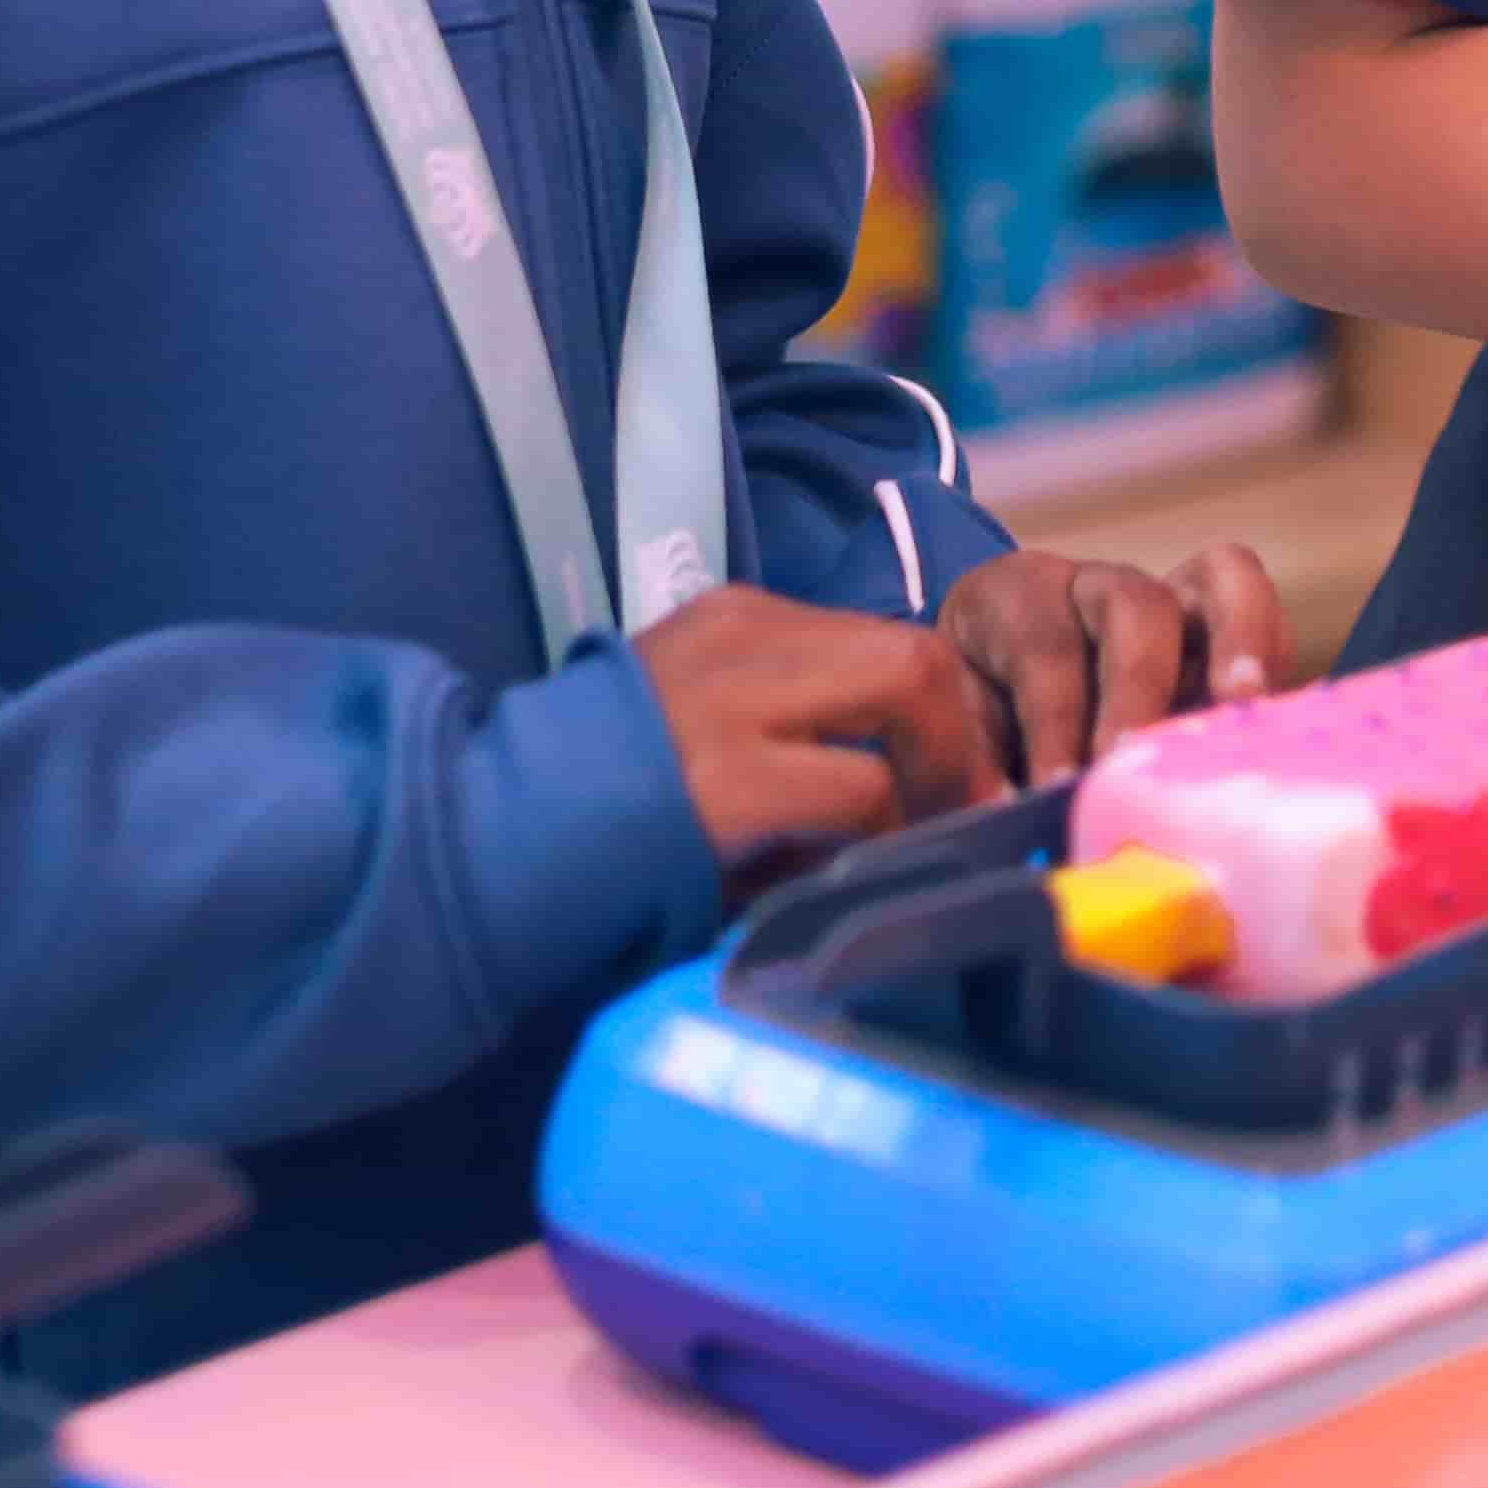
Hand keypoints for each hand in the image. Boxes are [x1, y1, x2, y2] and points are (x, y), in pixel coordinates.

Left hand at [632, 585, 1004, 880]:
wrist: (528, 793)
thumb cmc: (631, 863)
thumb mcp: (730, 888)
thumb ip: (827, 859)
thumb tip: (914, 840)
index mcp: (724, 778)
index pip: (874, 787)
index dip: (918, 825)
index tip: (936, 848)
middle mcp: (736, 683)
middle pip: (907, 671)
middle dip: (955, 736)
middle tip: (959, 787)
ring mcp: (734, 626)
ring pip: (885, 632)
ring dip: (921, 696)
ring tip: (921, 754)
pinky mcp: (729, 600)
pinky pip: (834, 624)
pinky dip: (863, 668)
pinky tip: (857, 716)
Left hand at [941, 542, 1293, 782]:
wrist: (997, 713)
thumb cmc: (975, 730)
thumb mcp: (954, 743)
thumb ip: (973, 777)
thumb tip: (1005, 828)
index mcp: (1015, 602)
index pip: (1043, 644)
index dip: (1053, 717)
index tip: (1056, 788)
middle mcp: (1098, 588)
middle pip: (1134, 604)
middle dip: (1137, 690)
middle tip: (1135, 761)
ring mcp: (1171, 603)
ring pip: (1221, 580)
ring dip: (1240, 645)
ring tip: (1246, 710)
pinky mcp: (1223, 636)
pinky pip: (1263, 619)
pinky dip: (1272, 664)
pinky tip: (1267, 731)